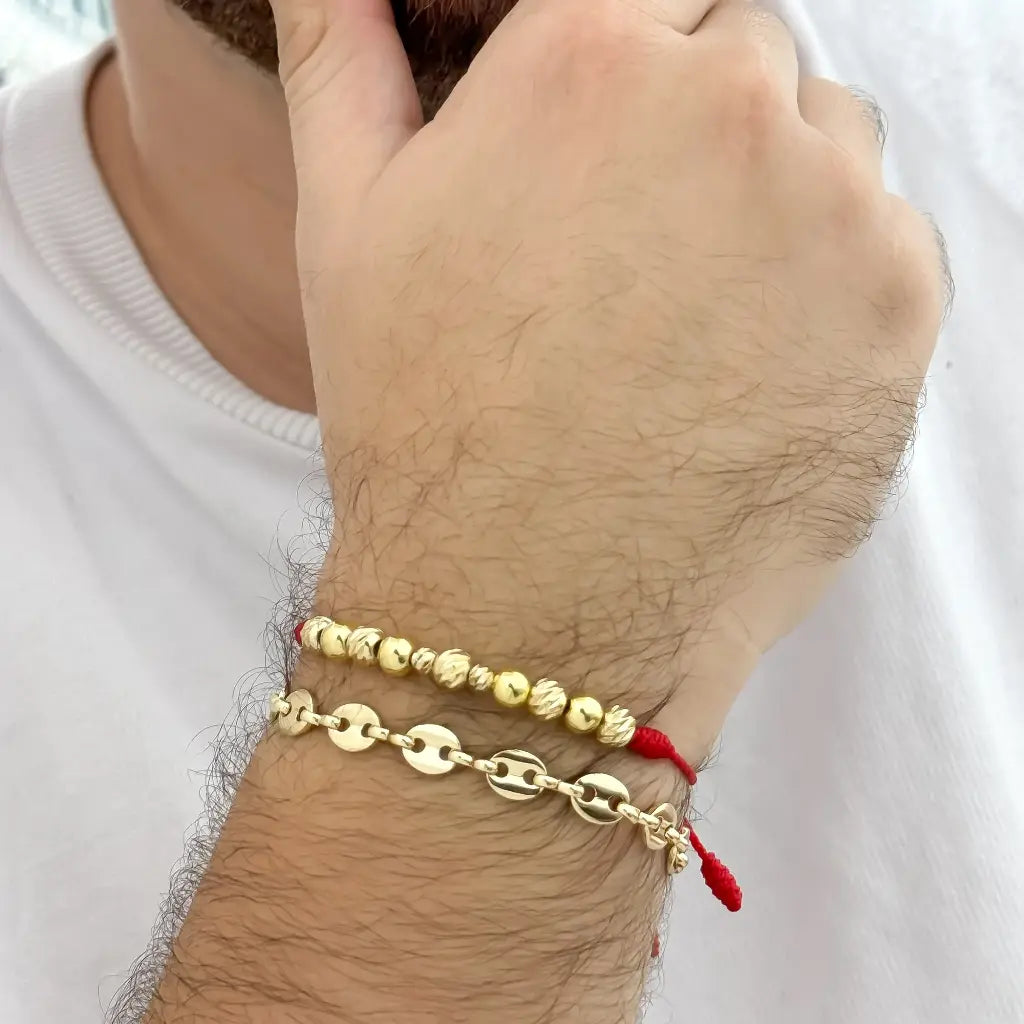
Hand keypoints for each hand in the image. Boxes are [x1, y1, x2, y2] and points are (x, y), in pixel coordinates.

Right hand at [272, 0, 945, 755]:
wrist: (528, 609)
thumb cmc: (426, 422)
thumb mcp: (349, 224)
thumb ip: (343, 59)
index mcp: (589, 59)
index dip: (625, 71)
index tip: (604, 151)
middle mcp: (730, 106)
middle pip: (746, 54)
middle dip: (698, 127)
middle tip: (636, 253)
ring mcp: (833, 207)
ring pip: (827, 142)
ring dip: (776, 197)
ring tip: (692, 320)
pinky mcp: (901, 310)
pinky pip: (888, 242)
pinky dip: (835, 283)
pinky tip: (751, 366)